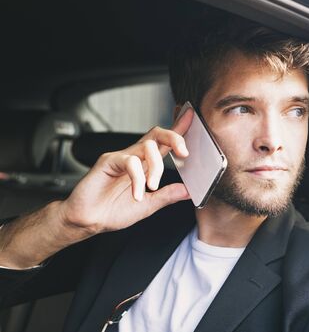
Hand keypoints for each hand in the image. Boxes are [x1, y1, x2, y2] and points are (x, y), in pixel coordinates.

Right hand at [59, 107, 193, 236]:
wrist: (89, 221)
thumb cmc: (112, 211)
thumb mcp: (148, 206)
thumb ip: (167, 196)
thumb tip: (188, 191)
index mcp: (145, 165)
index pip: (165, 143)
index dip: (178, 129)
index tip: (191, 117)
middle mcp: (134, 157)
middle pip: (157, 134)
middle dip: (174, 137)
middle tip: (184, 152)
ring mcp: (121, 157)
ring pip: (147, 146)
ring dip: (156, 167)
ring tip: (152, 187)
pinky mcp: (108, 161)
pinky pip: (130, 162)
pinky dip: (137, 179)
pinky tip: (136, 195)